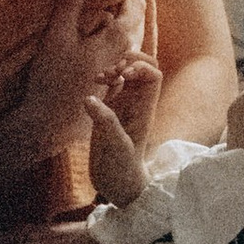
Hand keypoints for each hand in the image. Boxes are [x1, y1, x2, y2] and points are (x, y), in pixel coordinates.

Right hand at [24, 0, 143, 129]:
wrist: (50, 121)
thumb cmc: (53, 79)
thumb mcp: (58, 35)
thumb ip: (71, 1)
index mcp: (118, 39)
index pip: (135, 3)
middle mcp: (125, 52)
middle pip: (134, 17)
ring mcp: (119, 66)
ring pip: (127, 32)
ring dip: (120, 12)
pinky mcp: (110, 76)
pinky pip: (118, 46)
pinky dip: (112, 29)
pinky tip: (96, 24)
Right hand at [82, 79, 155, 208]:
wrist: (116, 183)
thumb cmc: (121, 168)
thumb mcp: (114, 145)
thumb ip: (105, 121)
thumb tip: (89, 98)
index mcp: (145, 108)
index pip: (154, 75)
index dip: (141, 67)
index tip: (124, 75)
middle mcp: (137, 103)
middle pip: (144, 67)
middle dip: (130, 60)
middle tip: (115, 71)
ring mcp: (124, 105)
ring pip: (127, 72)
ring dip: (115, 67)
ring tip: (102, 77)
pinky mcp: (110, 109)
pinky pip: (113, 84)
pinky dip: (105, 77)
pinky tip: (95, 82)